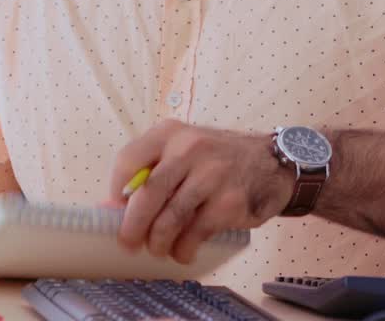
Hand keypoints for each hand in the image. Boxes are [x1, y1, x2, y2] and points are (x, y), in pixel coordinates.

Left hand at [107, 120, 291, 263]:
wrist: (272, 163)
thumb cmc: (219, 160)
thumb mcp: (184, 150)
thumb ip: (152, 171)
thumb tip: (111, 207)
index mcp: (170, 133)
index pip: (128, 160)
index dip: (116, 191)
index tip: (116, 211)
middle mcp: (189, 149)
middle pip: (148, 193)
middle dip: (132, 225)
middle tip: (128, 242)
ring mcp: (212, 175)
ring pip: (170, 218)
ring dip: (158, 241)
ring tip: (158, 249)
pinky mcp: (229, 202)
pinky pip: (195, 233)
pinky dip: (183, 248)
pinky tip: (183, 251)